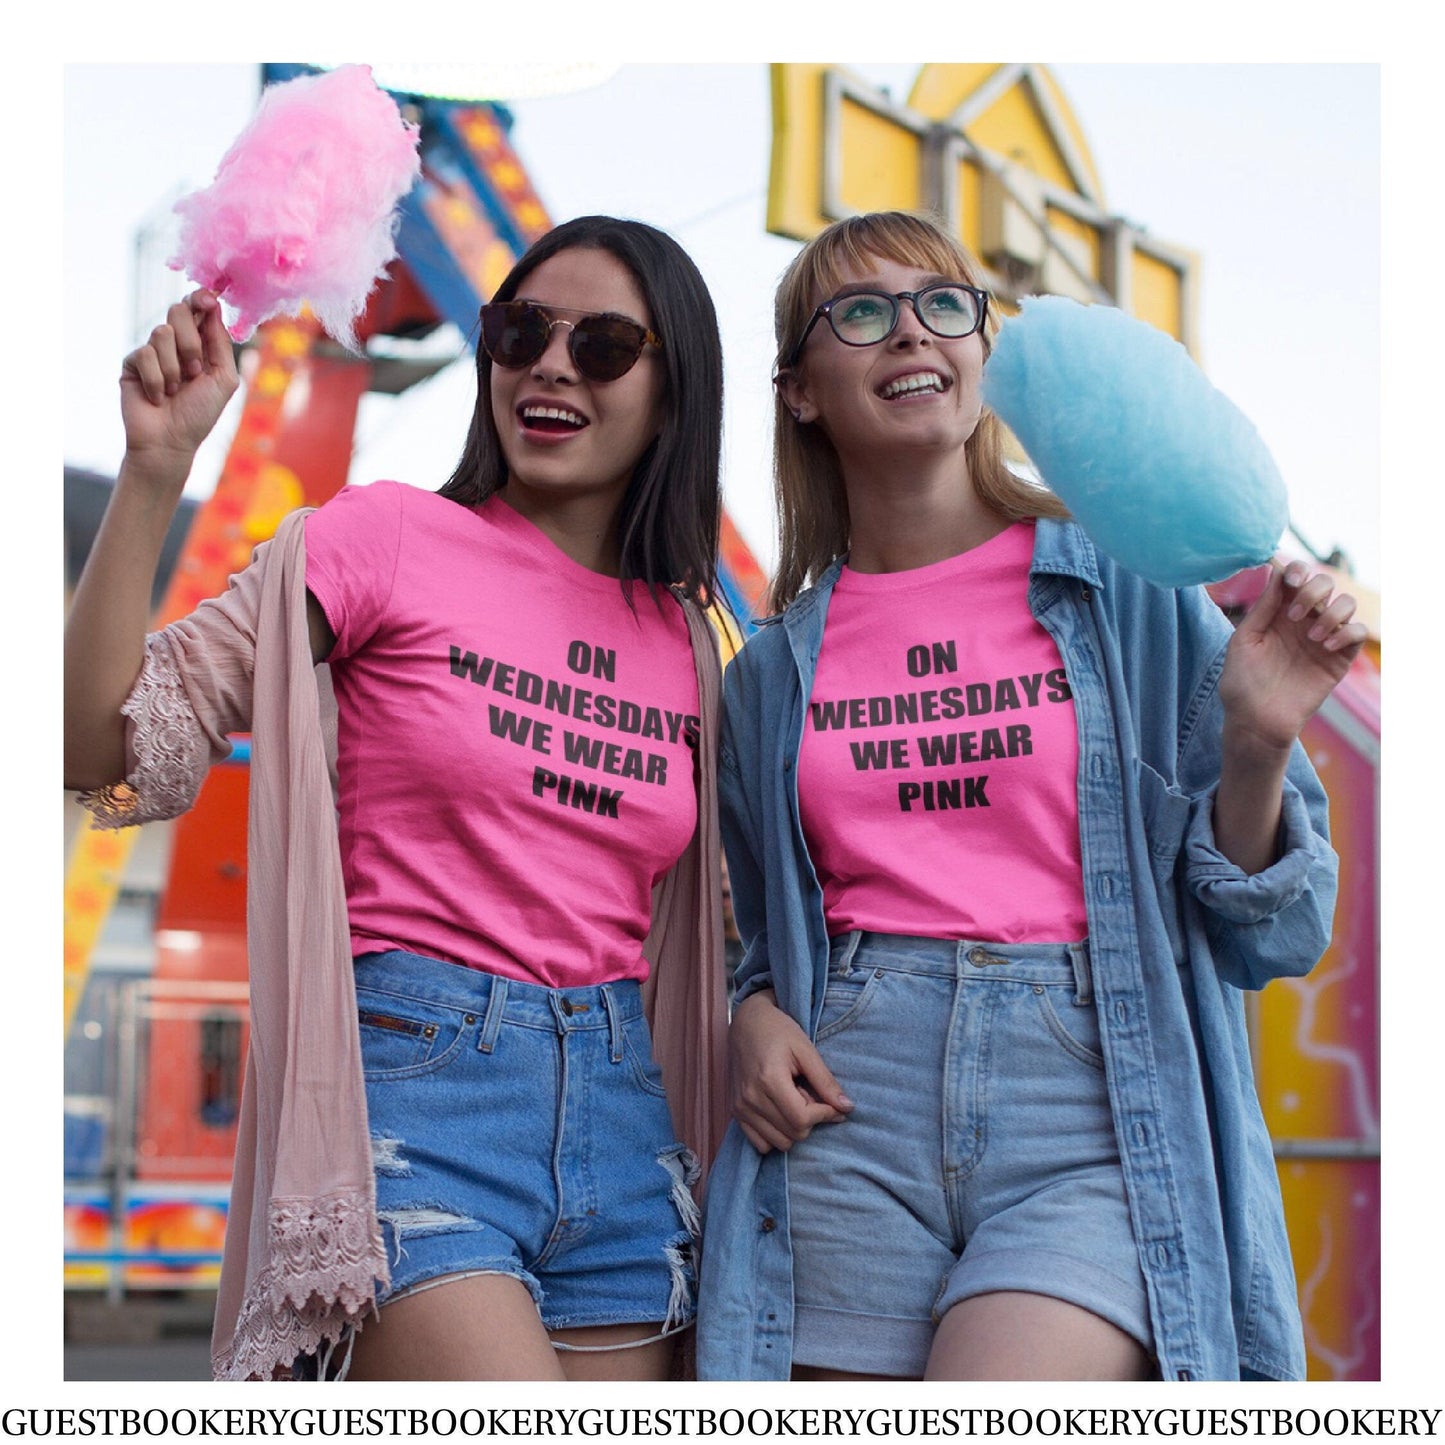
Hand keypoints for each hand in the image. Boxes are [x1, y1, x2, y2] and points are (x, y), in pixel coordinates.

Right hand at [119, 289, 239, 480]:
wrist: (170, 442)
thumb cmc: (200, 414)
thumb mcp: (224, 379)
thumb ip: (221, 343)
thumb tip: (213, 306)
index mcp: (200, 344)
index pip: (197, 309)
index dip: (201, 298)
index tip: (207, 299)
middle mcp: (175, 344)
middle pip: (178, 311)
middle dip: (190, 341)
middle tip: (194, 371)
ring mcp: (152, 351)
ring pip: (161, 332)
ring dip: (174, 367)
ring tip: (176, 390)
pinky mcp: (132, 362)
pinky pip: (144, 354)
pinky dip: (157, 380)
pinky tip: (158, 397)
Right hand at [729, 990, 852, 1153]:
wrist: (747, 1022)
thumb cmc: (778, 1030)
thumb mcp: (806, 1050)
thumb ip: (825, 1081)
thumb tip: (847, 1107)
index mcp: (769, 1080)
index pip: (802, 1119)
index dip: (825, 1115)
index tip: (833, 1104)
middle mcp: (750, 1098)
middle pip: (793, 1134)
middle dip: (810, 1119)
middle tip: (809, 1094)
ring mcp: (740, 1107)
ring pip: (779, 1143)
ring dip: (794, 1127)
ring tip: (793, 1100)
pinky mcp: (736, 1112)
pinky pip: (761, 1144)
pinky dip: (777, 1134)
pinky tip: (781, 1111)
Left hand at [1218, 561, 1367, 754]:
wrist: (1255, 721)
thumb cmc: (1242, 682)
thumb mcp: (1244, 640)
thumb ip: (1263, 607)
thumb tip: (1276, 571)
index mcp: (1278, 612)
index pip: (1296, 578)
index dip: (1298, 570)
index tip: (1291, 581)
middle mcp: (1303, 621)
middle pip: (1325, 583)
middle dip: (1314, 590)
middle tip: (1294, 615)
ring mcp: (1323, 638)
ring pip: (1346, 603)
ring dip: (1331, 612)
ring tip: (1312, 636)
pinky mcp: (1338, 658)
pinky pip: (1357, 632)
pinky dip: (1347, 631)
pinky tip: (1326, 644)